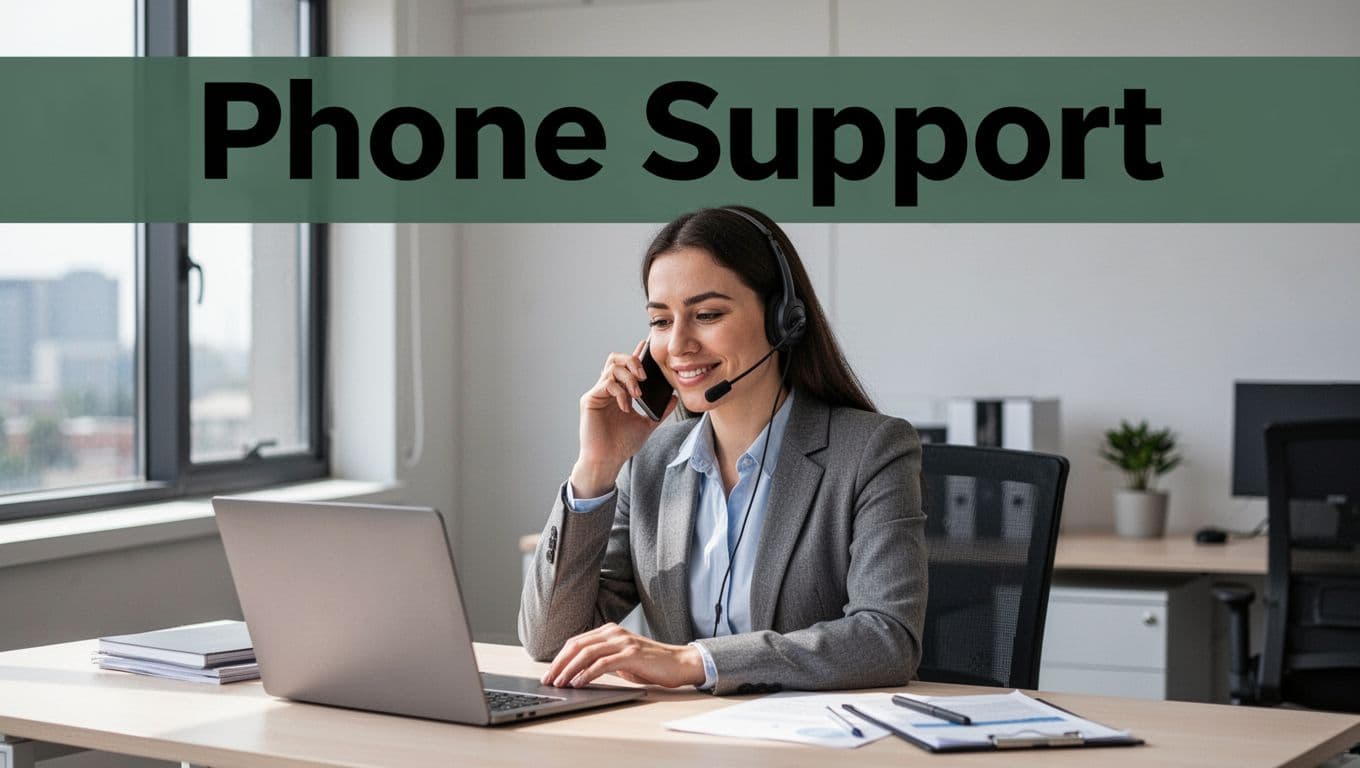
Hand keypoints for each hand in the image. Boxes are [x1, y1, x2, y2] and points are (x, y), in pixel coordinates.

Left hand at [541, 623, 704, 688]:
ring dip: (570, 669)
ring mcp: (623, 642)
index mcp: (609, 631)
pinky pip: (603, 663)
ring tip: (560, 683)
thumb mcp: (621, 661)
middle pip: (577, 645)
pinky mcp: (631, 654)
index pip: (576, 642)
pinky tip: (579, 683)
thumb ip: (602, 661)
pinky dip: (587, 673)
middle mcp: (614, 632)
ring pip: (587, 653)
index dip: (560, 658)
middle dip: (559, 664)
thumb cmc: (650, 665)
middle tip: (548, 680)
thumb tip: (577, 673)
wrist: (678, 663)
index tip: (549, 673)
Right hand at [571, 339, 675, 496]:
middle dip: (632, 361)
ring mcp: (598, 393)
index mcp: (619, 392)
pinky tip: (626, 406)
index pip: (626, 366)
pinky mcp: (590, 399)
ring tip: (637, 394)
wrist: (608, 460)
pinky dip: (619, 392)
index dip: (635, 354)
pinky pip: (605, 384)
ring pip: (612, 368)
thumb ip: (660, 411)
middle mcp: (607, 389)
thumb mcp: (647, 424)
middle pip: (616, 359)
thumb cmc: (622, 444)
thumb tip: (673, 398)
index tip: (646, 345)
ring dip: (628, 377)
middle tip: (644, 375)